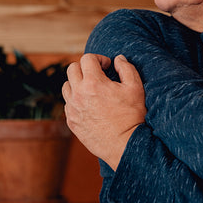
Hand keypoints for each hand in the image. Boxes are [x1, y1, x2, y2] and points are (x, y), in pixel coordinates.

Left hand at [62, 53, 146, 169]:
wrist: (124, 144)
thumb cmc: (132, 116)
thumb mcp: (136, 88)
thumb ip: (127, 68)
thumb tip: (118, 59)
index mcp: (93, 82)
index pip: (87, 59)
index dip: (99, 59)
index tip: (108, 66)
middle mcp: (78, 94)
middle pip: (72, 69)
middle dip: (86, 68)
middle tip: (99, 75)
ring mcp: (72, 108)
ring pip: (66, 86)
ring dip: (78, 83)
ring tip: (92, 90)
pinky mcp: (71, 122)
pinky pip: (68, 104)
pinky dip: (76, 100)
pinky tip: (90, 105)